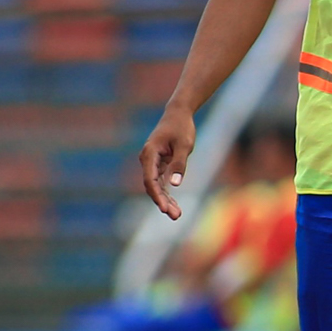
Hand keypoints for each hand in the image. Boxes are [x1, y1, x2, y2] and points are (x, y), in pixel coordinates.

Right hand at [139, 105, 195, 219]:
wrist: (178, 114)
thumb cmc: (181, 128)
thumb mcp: (184, 145)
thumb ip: (179, 164)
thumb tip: (175, 184)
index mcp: (149, 154)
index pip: (150, 180)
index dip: (157, 196)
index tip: (164, 209)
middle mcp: (147, 160)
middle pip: (152, 186)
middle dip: (162, 202)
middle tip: (175, 216)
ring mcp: (152, 163)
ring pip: (156, 186)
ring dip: (165, 200)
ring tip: (176, 215)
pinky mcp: (159, 164)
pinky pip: (161, 182)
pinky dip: (167, 193)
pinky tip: (174, 205)